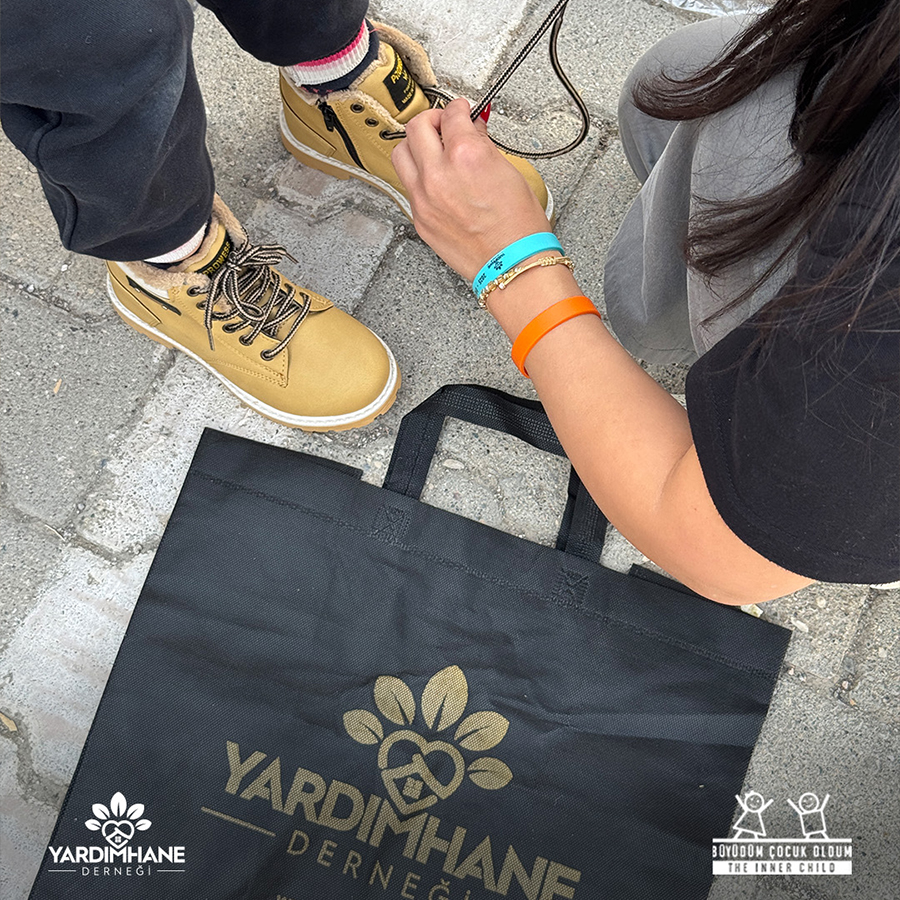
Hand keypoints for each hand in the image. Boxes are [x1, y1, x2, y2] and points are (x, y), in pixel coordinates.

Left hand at [392, 98, 550, 281]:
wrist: (512, 265)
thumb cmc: (518, 228)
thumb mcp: (510, 173)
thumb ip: (483, 146)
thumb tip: (472, 132)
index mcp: (464, 156)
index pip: (451, 114)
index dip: (459, 108)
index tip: (461, 110)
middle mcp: (438, 174)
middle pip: (416, 127)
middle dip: (432, 119)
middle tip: (444, 124)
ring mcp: (424, 198)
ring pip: (401, 155)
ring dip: (415, 145)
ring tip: (431, 149)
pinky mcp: (419, 218)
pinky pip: (409, 186)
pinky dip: (419, 176)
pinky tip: (435, 179)